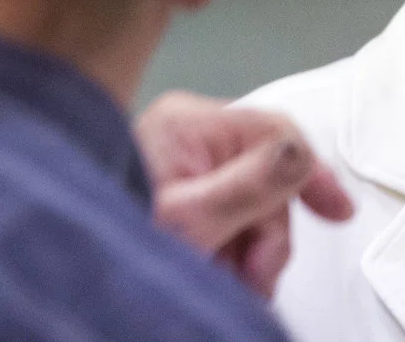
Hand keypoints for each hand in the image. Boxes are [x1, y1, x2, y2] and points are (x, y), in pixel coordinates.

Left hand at [135, 91, 352, 297]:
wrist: (68, 264)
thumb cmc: (118, 233)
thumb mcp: (193, 217)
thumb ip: (250, 186)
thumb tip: (298, 152)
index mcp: (189, 123)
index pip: (274, 130)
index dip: (311, 171)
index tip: (336, 212)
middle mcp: (188, 137)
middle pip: (269, 179)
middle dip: (268, 233)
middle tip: (252, 272)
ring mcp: (185, 166)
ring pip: (254, 208)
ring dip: (252, 252)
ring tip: (227, 280)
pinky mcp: (183, 195)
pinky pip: (231, 221)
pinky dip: (233, 253)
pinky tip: (219, 275)